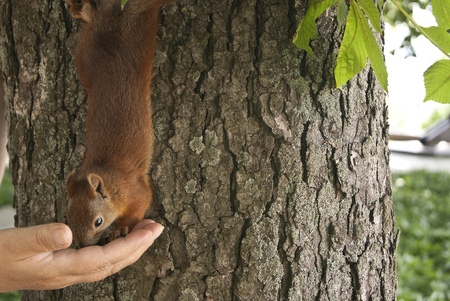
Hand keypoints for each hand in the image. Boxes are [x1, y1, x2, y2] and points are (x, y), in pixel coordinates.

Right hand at [0, 219, 162, 291]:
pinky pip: (98, 261)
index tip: (151, 231)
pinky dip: (114, 249)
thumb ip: (41, 238)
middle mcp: (70, 275)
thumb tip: (67, 232)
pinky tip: (119, 240)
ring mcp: (68, 273)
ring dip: (130, 247)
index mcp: (63, 269)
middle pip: (114, 263)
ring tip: (146, 231)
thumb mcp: (15, 244)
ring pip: (108, 263)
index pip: (107, 257)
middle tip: (158, 228)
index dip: (131, 244)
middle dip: (139, 246)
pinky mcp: (64, 268)